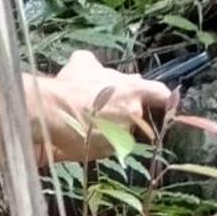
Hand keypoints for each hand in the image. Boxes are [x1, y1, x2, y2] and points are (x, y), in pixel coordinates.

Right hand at [45, 50, 172, 155]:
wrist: (55, 112)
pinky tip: (84, 135)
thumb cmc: (72, 85)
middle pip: (139, 116)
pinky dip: (99, 143)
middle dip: (127, 115)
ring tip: (91, 124)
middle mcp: (134, 114)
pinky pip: (108, 147)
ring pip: (123, 133)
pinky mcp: (109, 152)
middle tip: (108, 112)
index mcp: (134, 90)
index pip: (161, 94)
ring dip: (112, 129)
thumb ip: (97, 65)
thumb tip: (95, 65)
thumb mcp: (83, 63)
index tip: (161, 101)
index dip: (161, 98)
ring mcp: (123, 135)